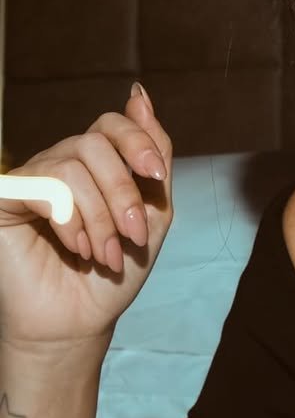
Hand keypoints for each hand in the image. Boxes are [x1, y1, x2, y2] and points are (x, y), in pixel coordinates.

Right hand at [0, 84, 173, 349]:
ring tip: (106, 253)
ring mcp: (29, 179)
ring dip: (101, 216)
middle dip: (124, 192)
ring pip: (74, 166)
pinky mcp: (5, 197)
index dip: (138, 142)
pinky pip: (45, 187)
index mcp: (94, 164)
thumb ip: (153, 155)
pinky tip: (77, 248)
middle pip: (97, 143)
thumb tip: (139, 94)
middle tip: (133, 236)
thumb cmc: (113, 273)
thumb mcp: (152, 212)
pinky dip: (71, 220)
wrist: (78, 323)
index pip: (112, 124)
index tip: (157, 177)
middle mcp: (58, 163)